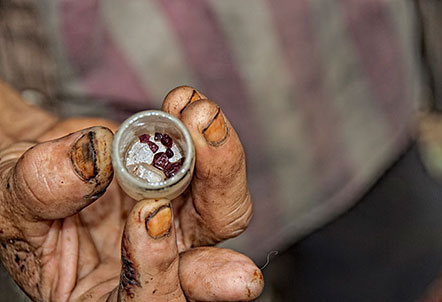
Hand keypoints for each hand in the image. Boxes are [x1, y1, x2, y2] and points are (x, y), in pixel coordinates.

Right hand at [0, 83, 263, 300]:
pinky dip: (203, 133)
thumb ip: (43, 188)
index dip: (155, 267)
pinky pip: (211, 165)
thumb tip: (91, 158)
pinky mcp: (185, 187)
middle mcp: (151, 265)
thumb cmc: (20, 195)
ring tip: (200, 117)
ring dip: (221, 160)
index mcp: (104, 293)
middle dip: (218, 209)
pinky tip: (184, 105)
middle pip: (205, 263)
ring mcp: (174, 225)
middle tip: (213, 165)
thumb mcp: (10, 199)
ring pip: (222, 209)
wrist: (39, 161)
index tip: (147, 215)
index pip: (143, 301)